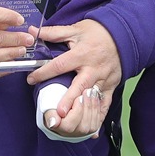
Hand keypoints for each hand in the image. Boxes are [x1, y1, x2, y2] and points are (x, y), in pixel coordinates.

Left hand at [27, 18, 122, 134]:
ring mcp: (103, 79)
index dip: (44, 72)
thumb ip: (54, 33)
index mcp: (82, 54)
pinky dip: (98, 115)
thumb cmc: (98, 32)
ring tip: (71, 121)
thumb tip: (34, 32)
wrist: (123, 34)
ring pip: (92, 97)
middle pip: (79, 86)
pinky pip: (105, 103)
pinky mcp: (111, 86)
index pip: (60, 65)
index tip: (31, 79)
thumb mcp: (75, 29)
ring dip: (82, 109)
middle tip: (59, 111)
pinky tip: (91, 126)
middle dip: (69, 99)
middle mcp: (93, 68)